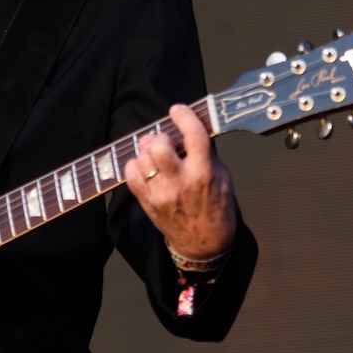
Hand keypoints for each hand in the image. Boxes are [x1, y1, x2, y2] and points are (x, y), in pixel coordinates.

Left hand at [122, 103, 237, 261]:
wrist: (205, 242)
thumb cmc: (216, 207)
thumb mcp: (222, 176)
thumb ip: (205, 152)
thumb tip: (186, 128)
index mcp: (205, 172)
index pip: (193, 134)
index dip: (184, 116)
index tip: (178, 110)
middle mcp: (181, 181)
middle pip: (158, 145)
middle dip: (160, 137)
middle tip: (165, 141)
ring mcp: (162, 193)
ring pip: (142, 158)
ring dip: (146, 151)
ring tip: (155, 155)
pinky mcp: (147, 202)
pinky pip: (130, 174)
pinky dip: (135, 165)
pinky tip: (146, 167)